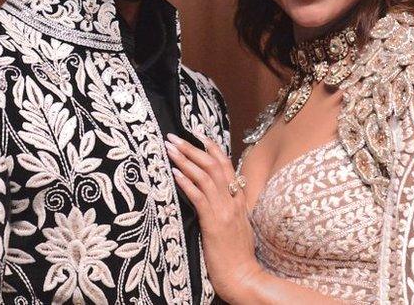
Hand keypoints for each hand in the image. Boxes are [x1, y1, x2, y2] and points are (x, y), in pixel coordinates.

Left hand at [165, 132, 262, 303]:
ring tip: (170, 149)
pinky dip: (186, 183)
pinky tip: (174, 174)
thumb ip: (229, 208)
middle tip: (174, 138)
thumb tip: (217, 196)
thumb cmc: (238, 255)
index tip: (198, 135)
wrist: (243, 277)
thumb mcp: (238, 226)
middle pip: (213, 166)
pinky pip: (199, 198)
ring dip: (185, 160)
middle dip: (192, 149)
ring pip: (205, 177)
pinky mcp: (214, 224)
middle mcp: (232, 202)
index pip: (226, 166)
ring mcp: (224, 212)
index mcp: (238, 201)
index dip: (212, 148)